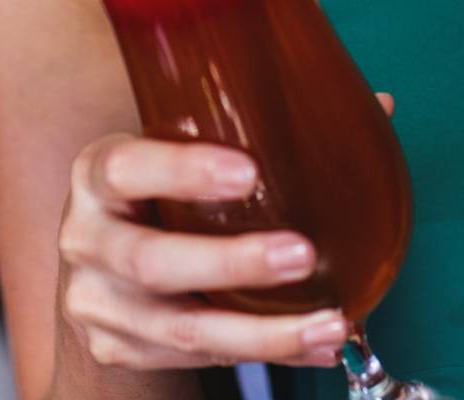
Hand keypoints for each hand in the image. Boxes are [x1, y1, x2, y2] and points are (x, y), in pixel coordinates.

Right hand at [59, 135, 347, 372]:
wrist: (99, 267)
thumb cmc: (157, 193)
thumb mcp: (176, 151)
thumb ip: (257, 127)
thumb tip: (377, 104)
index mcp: (98, 172)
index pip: (128, 166)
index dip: (182, 170)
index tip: (248, 172)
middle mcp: (86, 239)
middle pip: (152, 261)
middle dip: (231, 262)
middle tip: (303, 253)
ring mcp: (97, 305)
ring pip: (182, 327)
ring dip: (263, 331)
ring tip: (329, 322)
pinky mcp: (119, 351)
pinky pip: (197, 358)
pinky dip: (261, 353)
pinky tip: (311, 343)